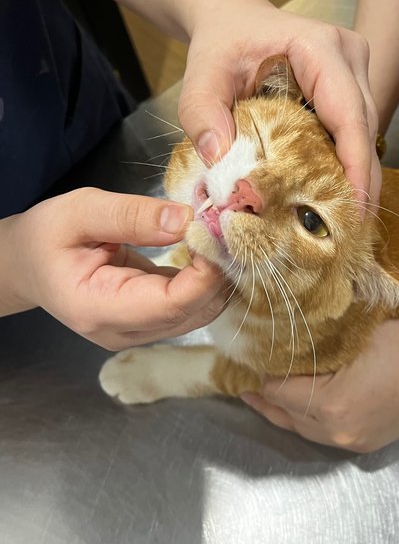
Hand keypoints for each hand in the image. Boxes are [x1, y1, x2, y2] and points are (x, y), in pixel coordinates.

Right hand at [3, 188, 224, 348]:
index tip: (217, 234)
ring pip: (200, 311)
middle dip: (219, 272)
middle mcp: (124, 332)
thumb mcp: (80, 211)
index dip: (206, 273)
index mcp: (99, 310)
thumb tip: (186, 220)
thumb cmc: (46, 237)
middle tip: (225, 228)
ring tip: (218, 235)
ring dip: (217, 275)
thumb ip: (131, 216)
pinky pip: (192, 304)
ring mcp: (140, 331)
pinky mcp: (151, 320)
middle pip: (194, 313)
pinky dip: (206, 277)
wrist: (28, 263)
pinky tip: (207, 248)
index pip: (172, 305)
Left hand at [178, 1, 380, 205]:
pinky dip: (347, 165)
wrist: (234, 22)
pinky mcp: (353, 89)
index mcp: (321, 48)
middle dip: (362, 180)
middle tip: (353, 229)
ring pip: (366, 134)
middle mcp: (350, 58)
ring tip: (348, 220)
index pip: (349, 114)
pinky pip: (356, 133)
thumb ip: (201, 113)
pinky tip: (338, 196)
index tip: (357, 207)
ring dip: (358, 176)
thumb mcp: (202, 74)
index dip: (356, 164)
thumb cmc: (223, 44)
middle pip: (365, 128)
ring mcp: (356, 73)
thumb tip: (218, 157)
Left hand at [241, 320, 398, 452]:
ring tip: (263, 396)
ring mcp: (353, 441)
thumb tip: (287, 330)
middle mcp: (337, 429)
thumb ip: (319, 335)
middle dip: (262, 398)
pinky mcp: (366, 443)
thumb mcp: (358, 330)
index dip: (260, 374)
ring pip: (302, 430)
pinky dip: (307, 420)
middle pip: (285, 415)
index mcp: (331, 401)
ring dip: (283, 411)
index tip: (248, 358)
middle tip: (242, 382)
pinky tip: (301, 407)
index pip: (277, 390)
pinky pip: (323, 435)